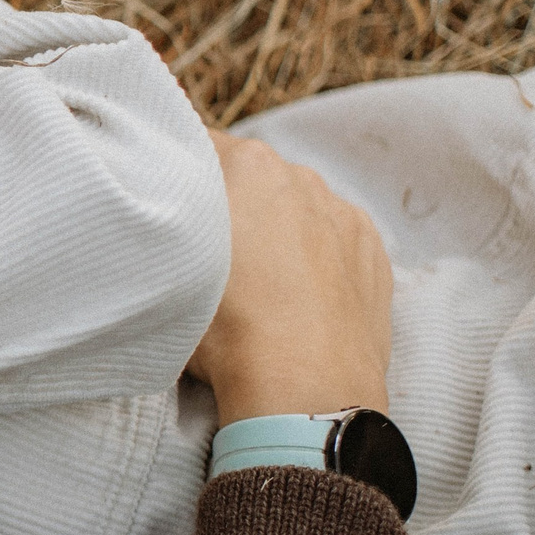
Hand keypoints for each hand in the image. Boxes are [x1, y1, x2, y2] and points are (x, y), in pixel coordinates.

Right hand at [188, 130, 392, 422]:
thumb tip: (160, 211)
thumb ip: (166, 222)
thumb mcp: (169, 268)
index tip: (165, 201)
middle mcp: (302, 178)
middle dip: (228, 202)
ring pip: (294, 208)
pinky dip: (312, 258)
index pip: (198, 143)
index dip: (175, 171)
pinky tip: (293, 298)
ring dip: (273, 230)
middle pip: (250, 176)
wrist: (305, 390)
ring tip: (254, 285)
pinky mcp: (373, 255)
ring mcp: (344, 215)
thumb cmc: (227, 330)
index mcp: (249, 166)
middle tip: (205, 251)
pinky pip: (331, 241)